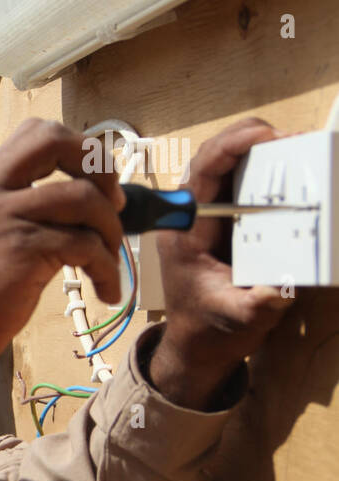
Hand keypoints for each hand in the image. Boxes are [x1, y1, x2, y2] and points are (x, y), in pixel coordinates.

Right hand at [0, 119, 124, 366]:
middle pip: (56, 141)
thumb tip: (71, 217)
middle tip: (113, 204)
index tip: (93, 184)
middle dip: (100, 166)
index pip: (34, 133)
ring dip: (112, 233)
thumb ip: (12, 217)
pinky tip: (105, 291)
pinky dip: (108, 271)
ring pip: (85, 199)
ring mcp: (6, 220)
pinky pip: (87, 247)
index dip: (76, 149)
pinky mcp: (24, 252)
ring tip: (110, 264)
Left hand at [148, 118, 294, 408]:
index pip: (202, 173)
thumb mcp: (239, 317)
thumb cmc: (210, 329)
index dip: (232, 145)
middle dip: (249, 137)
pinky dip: (261, 168)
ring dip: (257, 149)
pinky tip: (287, 165)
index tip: (268, 134)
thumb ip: (259, 303)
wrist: (197, 346)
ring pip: (224, 166)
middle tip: (293, 137)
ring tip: (295, 145)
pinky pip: (236, 183)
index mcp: (184, 232)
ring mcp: (204, 217)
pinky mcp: (220, 222)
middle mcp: (189, 217)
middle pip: (212, 158)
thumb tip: (282, 285)